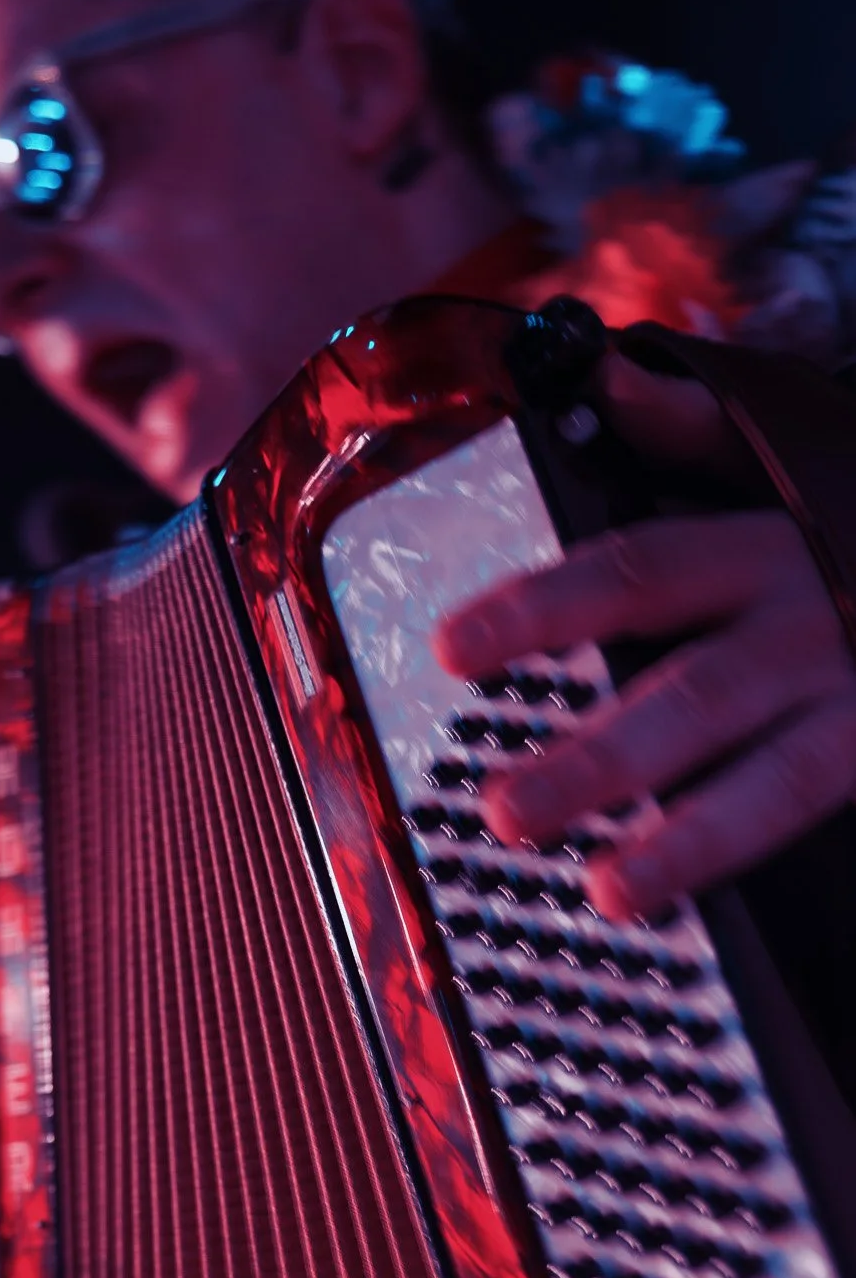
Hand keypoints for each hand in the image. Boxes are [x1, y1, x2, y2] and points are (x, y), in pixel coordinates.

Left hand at [432, 353, 855, 921]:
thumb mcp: (792, 452)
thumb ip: (692, 428)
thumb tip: (602, 375)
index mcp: (769, 540)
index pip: (641, 572)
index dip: (545, 611)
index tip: (457, 650)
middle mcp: (816, 617)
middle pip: (697, 695)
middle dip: (599, 760)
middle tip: (504, 811)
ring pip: (779, 776)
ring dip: (689, 840)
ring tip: (609, 894)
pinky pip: (821, 803)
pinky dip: (756, 856)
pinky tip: (695, 901)